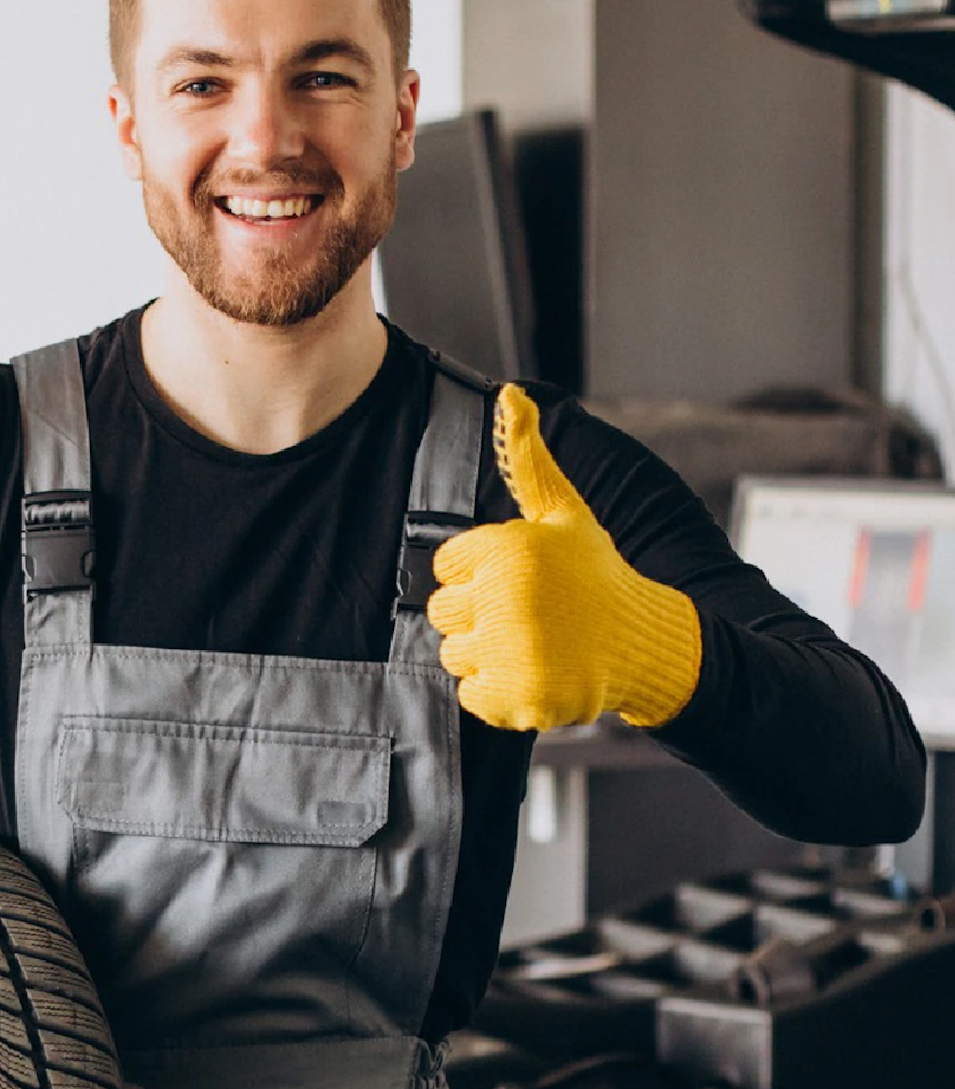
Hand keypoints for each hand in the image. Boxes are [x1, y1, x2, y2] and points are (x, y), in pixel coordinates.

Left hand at [426, 383, 700, 730]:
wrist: (646, 642)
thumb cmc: (595, 574)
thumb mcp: (563, 514)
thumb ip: (527, 459)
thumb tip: (510, 393)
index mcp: (509, 550)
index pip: (445, 567)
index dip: (477, 574)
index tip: (518, 580)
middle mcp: (507, 597)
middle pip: (442, 613)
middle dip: (478, 615)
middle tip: (526, 616)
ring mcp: (512, 650)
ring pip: (453, 655)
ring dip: (486, 655)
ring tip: (533, 643)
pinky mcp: (517, 696)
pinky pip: (470, 695)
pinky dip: (497, 693)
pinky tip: (535, 673)